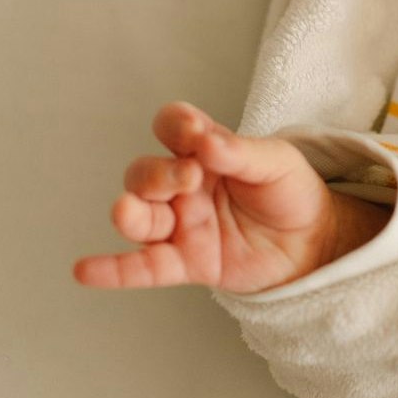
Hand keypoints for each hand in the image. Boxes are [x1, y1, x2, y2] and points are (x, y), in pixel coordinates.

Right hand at [72, 101, 338, 293]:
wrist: (312, 242)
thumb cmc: (290, 192)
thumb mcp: (275, 162)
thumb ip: (239, 151)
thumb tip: (204, 140)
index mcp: (203, 152)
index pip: (171, 128)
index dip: (174, 126)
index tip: (192, 132)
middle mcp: (183, 187)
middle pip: (144, 174)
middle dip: (157, 175)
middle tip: (189, 178)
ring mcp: (180, 225)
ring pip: (139, 217)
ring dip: (131, 214)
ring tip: (129, 212)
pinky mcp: (185, 262)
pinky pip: (142, 268)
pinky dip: (113, 270)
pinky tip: (85, 270)